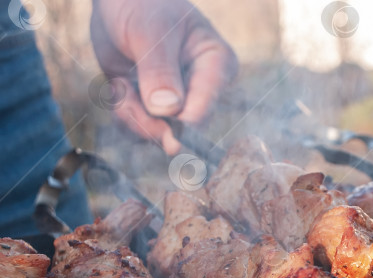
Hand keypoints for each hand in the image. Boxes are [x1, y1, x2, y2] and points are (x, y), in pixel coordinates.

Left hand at [91, 0, 236, 153]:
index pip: (205, 108)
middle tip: (123, 91)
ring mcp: (181, 101)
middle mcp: (204, 88)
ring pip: (160, 133)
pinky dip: (124, 115)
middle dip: (148, 119)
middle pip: (183, 128)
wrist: (118, 1)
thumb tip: (168, 111)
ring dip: (132, 116)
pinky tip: (120, 87)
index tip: (156, 118)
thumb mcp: (148, 32)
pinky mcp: (158, 108)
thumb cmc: (141, 5)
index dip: (180, 122)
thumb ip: (159, 70)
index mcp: (218, 65)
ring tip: (120, 85)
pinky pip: (142, 130)